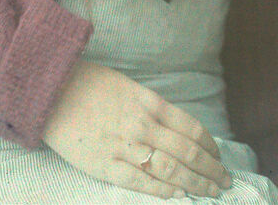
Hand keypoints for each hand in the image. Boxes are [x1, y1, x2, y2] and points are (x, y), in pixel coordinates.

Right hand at [42, 60, 231, 198]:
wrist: (51, 91)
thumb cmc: (89, 83)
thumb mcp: (127, 86)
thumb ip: (151, 107)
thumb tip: (174, 127)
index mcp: (149, 102)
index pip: (191, 129)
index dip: (210, 147)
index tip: (219, 158)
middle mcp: (143, 125)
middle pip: (187, 152)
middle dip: (211, 170)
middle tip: (226, 182)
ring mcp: (125, 146)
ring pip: (170, 169)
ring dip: (196, 183)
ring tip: (211, 193)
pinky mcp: (104, 165)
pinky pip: (140, 182)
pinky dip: (164, 191)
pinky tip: (179, 196)